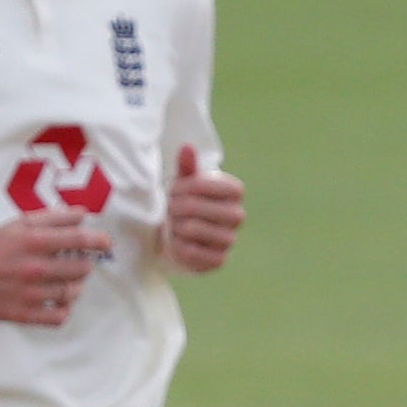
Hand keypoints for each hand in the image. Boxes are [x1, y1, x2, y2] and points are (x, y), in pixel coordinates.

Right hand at [0, 209, 109, 324]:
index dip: (98, 239)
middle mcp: (33, 268)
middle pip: (82, 268)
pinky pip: (59, 317)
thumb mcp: (18, 226)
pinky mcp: (24, 314)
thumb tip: (83, 214)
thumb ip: (52, 218)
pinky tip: (58, 300)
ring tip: (67, 280)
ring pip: (73, 292)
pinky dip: (64, 309)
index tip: (105, 242)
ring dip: (76, 286)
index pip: (78, 239)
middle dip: (85, 263)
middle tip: (78, 262)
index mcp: (32, 242)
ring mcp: (29, 293)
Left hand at [164, 146, 246, 272]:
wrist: (184, 237)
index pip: (205, 185)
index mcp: (234, 192)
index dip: (183, 187)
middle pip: (194, 206)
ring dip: (174, 226)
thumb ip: (187, 166)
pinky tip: (178, 241)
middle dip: (173, 207)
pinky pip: (193, 251)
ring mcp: (230, 239)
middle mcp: (238, 215)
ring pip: (192, 228)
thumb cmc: (186, 203)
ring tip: (172, 223)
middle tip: (168, 208)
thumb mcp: (185, 183)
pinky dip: (179, 246)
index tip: (173, 190)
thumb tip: (187, 146)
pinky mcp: (220, 259)